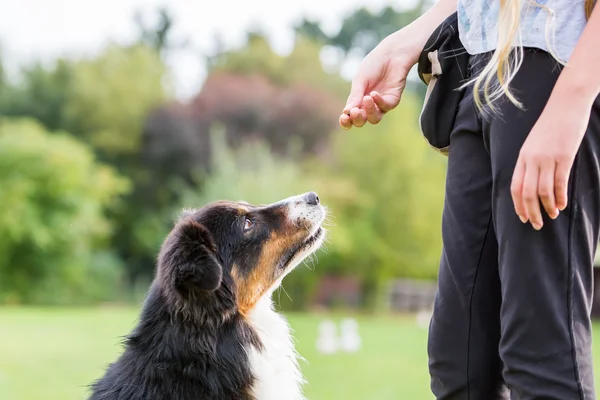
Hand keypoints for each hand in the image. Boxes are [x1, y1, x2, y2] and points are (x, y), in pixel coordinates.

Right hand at [339, 33, 415, 129]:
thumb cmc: (373, 65)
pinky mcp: (393, 100)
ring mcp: (381, 104)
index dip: (346, 121)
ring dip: (369, 112)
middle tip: (354, 111)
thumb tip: (347, 112)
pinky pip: (385, 107)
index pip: (350, 118)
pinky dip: (379, 102)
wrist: (391, 54)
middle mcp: (368, 105)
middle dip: (357, 119)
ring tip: (367, 98)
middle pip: (361, 121)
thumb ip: (355, 96)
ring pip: (374, 119)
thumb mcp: (360, 80)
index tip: (343, 117)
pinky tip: (374, 93)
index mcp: (357, 101)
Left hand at [510, 97, 589, 229]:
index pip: (515, 187)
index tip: (522, 217)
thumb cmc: (551, 124)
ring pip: (543, 191)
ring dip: (547, 207)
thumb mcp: (534, 143)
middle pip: (527, 193)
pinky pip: (560, 182)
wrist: (565, 104)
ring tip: (552, 216)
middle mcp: (531, 159)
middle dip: (531, 212)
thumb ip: (531, 161)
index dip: (518, 205)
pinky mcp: (564, 156)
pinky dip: (560, 197)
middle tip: (536, 225)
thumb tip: (532, 182)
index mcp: (522, 157)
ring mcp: (547, 158)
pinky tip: (562, 205)